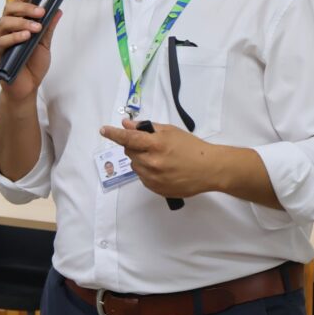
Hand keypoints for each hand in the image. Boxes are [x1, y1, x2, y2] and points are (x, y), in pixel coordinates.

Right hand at [0, 0, 61, 102]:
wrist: (27, 88)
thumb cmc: (33, 65)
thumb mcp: (45, 44)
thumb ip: (49, 27)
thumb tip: (58, 9)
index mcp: (18, 23)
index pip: (20, 1)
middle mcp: (8, 28)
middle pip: (10, 9)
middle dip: (26, 7)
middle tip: (41, 11)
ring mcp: (2, 40)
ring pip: (4, 23)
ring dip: (21, 22)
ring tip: (36, 27)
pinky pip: (3, 41)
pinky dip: (15, 37)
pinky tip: (26, 37)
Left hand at [99, 119, 214, 198]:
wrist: (209, 169)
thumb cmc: (191, 147)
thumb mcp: (170, 131)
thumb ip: (146, 128)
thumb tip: (127, 125)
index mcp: (156, 145)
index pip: (128, 138)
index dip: (114, 134)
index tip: (104, 130)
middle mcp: (152, 162)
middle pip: (129, 152)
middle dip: (134, 145)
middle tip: (148, 144)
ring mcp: (153, 178)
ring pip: (134, 165)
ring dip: (140, 159)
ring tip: (158, 157)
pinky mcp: (156, 189)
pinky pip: (142, 177)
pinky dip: (146, 171)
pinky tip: (161, 168)